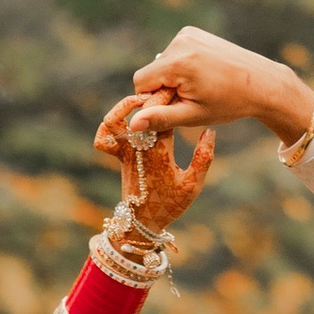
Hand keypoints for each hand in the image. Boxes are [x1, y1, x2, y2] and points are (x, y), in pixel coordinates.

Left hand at [93, 101, 216, 235]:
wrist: (142, 223)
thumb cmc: (170, 205)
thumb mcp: (193, 185)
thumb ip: (204, 158)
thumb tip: (209, 131)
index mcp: (159, 154)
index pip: (163, 118)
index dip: (170, 101)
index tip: (179, 92)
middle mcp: (139, 150)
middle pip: (140, 114)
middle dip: (151, 98)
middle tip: (163, 91)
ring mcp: (125, 153)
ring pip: (113, 123)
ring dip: (123, 107)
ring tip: (140, 98)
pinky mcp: (118, 156)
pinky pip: (104, 138)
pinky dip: (109, 125)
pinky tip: (125, 117)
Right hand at [116, 23, 313, 145]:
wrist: (261, 83)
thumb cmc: (229, 103)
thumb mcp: (192, 116)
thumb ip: (160, 118)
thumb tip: (131, 124)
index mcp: (179, 62)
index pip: (141, 81)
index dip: (153, 99)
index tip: (175, 106)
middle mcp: (181, 41)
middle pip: (152, 71)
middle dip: (164, 87)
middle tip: (192, 98)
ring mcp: (188, 33)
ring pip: (162, 63)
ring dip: (173, 77)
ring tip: (201, 85)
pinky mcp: (193, 32)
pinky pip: (174, 53)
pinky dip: (182, 65)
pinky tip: (203, 73)